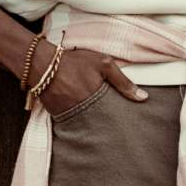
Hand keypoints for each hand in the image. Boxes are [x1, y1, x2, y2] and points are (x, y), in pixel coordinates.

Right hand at [28, 36, 148, 114]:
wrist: (42, 64)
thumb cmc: (74, 60)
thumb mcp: (103, 63)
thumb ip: (123, 82)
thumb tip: (143, 98)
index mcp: (99, 98)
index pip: (116, 115)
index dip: (122, 118)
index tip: (128, 122)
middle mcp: (86, 110)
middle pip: (104, 124)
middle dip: (110, 124)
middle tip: (115, 125)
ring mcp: (72, 115)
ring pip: (90, 125)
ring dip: (95, 123)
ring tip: (98, 119)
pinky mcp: (60, 117)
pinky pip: (74, 123)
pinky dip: (79, 121)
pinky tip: (82, 115)